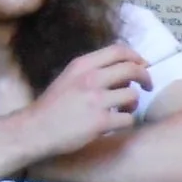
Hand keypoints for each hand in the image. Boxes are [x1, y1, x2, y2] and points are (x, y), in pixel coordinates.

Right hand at [24, 41, 151, 157]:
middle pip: (132, 69)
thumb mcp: (69, 78)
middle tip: (147, 86)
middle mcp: (90, 79)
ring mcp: (95, 100)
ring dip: (134, 103)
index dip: (136, 57)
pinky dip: (126, 121)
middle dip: (145, 78)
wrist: (34, 130)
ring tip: (124, 109)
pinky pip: (128, 119)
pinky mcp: (100, 121)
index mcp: (82, 65)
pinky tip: (115, 123)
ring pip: (133, 95)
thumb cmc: (53, 106)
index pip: (119, 50)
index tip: (143, 65)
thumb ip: (94, 71)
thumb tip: (126, 69)